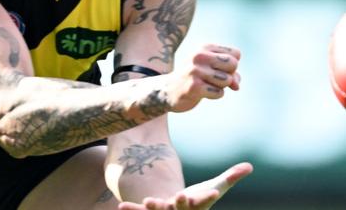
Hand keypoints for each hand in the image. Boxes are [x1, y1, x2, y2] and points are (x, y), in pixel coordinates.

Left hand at [118, 162, 252, 209]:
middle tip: (180, 196)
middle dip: (182, 204)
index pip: (205, 201)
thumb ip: (230, 178)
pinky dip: (132, 209)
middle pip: (183, 209)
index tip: (213, 192)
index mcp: (198, 206)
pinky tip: (121, 205)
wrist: (180, 209)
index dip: (207, 197)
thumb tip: (250, 166)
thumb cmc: (199, 198)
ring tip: (150, 200)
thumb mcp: (215, 187)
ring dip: (156, 207)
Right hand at [163, 44, 241, 112]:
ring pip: (227, 80)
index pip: (236, 54)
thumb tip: (236, 86)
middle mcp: (199, 56)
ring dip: (220, 86)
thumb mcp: (213, 69)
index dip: (231, 65)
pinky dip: (214, 95)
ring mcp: (195, 71)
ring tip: (205, 84)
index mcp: (205, 47)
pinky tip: (201, 92)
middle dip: (229, 75)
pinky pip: (219, 93)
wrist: (169, 90)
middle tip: (213, 78)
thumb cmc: (196, 78)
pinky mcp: (194, 87)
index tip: (218, 69)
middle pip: (233, 64)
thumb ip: (231, 74)